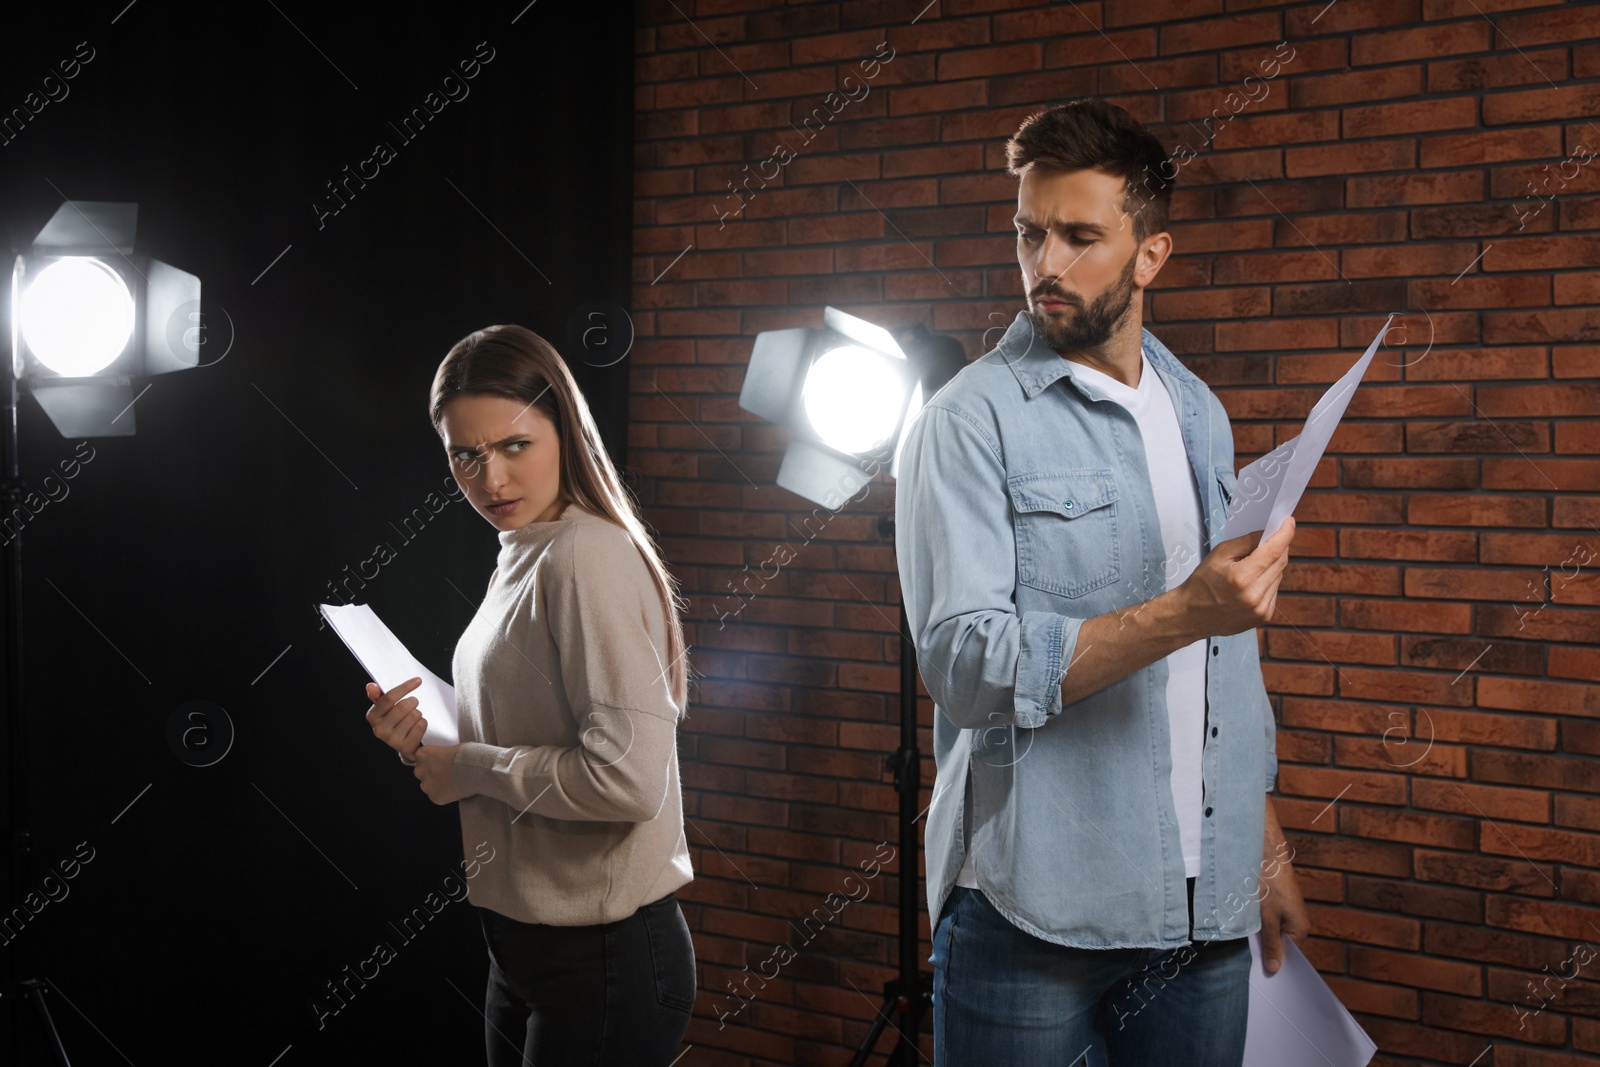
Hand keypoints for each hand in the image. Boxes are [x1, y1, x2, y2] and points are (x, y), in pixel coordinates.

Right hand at [365, 677, 425, 759]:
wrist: (405, 745)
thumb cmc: (396, 722)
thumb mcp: (386, 709)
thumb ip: (379, 696)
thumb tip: (370, 686)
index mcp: (372, 716)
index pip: (389, 697)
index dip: (405, 687)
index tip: (418, 680)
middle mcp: (379, 729)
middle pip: (404, 706)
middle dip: (413, 702)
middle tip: (413, 705)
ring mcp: (392, 740)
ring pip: (414, 715)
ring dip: (418, 714)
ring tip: (413, 719)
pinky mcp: (405, 746)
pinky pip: (421, 725)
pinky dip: (423, 723)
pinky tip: (417, 728)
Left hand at [412, 743, 462, 804]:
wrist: (474, 770)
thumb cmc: (465, 754)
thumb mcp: (449, 748)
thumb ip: (440, 754)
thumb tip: (442, 760)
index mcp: (422, 754)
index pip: (420, 756)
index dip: (430, 759)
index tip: (440, 761)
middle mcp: (420, 770)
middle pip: (421, 772)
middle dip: (430, 773)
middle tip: (445, 772)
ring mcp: (426, 786)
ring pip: (427, 786)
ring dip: (435, 784)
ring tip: (451, 782)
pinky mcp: (434, 798)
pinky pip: (436, 796)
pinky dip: (443, 794)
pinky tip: (454, 790)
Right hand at [1177, 516, 1294, 636]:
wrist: (1192, 615)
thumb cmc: (1202, 584)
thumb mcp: (1219, 554)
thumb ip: (1246, 541)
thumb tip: (1268, 533)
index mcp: (1242, 578)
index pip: (1273, 551)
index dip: (1285, 534)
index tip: (1289, 522)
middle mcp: (1254, 595)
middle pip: (1280, 562)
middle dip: (1279, 547)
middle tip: (1272, 537)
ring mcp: (1261, 609)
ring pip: (1279, 576)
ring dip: (1272, 565)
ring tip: (1253, 565)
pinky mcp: (1264, 616)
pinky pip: (1274, 590)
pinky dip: (1268, 581)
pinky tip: (1252, 582)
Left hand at [1259, 801, 1310, 975]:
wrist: (1265, 852)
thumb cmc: (1268, 884)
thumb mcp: (1267, 919)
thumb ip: (1271, 945)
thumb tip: (1275, 970)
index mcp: (1300, 929)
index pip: (1287, 956)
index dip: (1271, 962)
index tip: (1258, 974)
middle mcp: (1296, 921)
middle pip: (1278, 943)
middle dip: (1262, 949)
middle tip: (1246, 961)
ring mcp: (1286, 911)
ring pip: (1269, 930)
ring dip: (1256, 933)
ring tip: (1242, 940)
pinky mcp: (1275, 901)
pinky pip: (1265, 918)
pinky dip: (1254, 922)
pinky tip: (1242, 923)